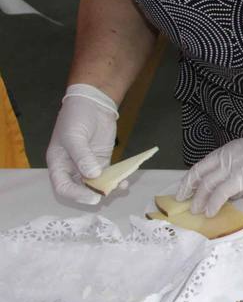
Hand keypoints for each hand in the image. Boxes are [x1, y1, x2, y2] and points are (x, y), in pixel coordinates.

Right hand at [47, 84, 119, 205]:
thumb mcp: (74, 136)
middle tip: (108, 193)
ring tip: (120, 186)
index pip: (63, 187)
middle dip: (94, 194)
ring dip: (108, 188)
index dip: (76, 195)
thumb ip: (82, 156)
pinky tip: (125, 181)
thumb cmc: (76, 117)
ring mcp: (88, 165)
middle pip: (81, 189)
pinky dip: (116, 180)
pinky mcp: (102, 161)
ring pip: (97, 184)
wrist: (93, 103)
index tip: (92, 198)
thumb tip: (93, 176)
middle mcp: (72, 168)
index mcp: (58, 164)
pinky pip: (109, 175)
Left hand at [176, 129, 242, 216]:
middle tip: (185, 202)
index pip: (201, 166)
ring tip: (197, 211)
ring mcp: (231, 167)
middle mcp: (225, 157)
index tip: (185, 189)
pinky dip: (213, 204)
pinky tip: (210, 212)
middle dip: (189, 190)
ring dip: (199, 200)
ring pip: (206, 185)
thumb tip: (232, 192)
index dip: (190, 179)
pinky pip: (220, 193)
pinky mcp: (239, 177)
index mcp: (227, 151)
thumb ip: (238, 173)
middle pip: (199, 175)